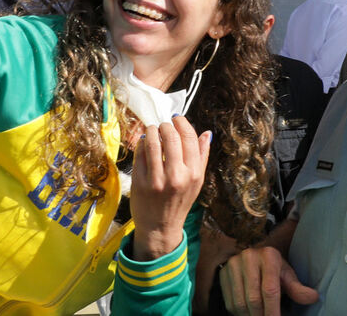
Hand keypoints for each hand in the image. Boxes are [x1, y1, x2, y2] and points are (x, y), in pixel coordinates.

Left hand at [129, 115, 210, 260]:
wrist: (160, 227)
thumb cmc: (180, 201)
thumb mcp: (197, 181)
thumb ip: (202, 156)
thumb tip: (207, 133)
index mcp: (193, 174)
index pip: (189, 138)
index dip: (182, 123)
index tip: (176, 119)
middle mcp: (176, 176)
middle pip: (170, 136)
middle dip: (165, 125)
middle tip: (163, 126)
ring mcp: (156, 179)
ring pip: (152, 142)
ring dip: (151, 131)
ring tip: (152, 131)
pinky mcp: (139, 182)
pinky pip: (140, 153)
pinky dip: (141, 143)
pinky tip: (144, 143)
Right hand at [220, 245, 318, 315]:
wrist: (252, 256)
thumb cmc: (273, 268)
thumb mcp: (287, 275)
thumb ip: (297, 288)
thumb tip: (314, 297)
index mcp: (269, 256)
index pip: (270, 290)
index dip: (273, 311)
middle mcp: (249, 257)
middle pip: (254, 299)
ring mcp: (233, 265)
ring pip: (240, 303)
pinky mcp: (223, 273)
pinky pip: (230, 303)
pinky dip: (240, 314)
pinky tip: (248, 312)